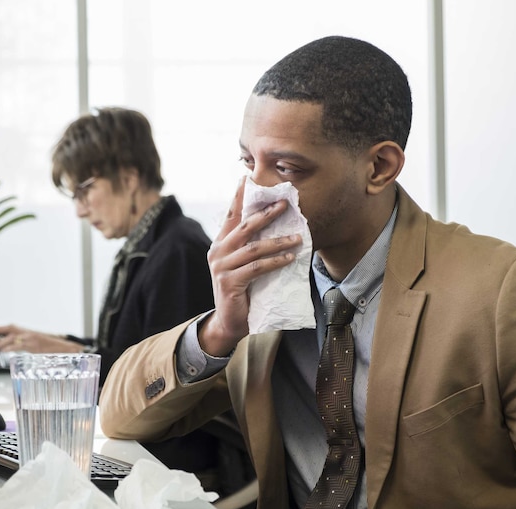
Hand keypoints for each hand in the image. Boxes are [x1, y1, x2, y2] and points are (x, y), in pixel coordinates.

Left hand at [0, 324, 82, 354]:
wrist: (64, 348)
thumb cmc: (47, 348)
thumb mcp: (28, 344)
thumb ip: (14, 344)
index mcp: (19, 329)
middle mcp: (20, 330)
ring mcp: (25, 336)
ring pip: (2, 337)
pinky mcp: (30, 343)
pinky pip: (12, 345)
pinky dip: (2, 349)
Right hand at [198, 177, 302, 355]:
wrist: (229, 322)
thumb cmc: (242, 291)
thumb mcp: (245, 265)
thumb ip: (252, 247)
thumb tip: (279, 227)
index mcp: (220, 244)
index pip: (231, 215)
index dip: (239, 197)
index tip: (248, 178)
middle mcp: (217, 251)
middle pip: (243, 227)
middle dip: (265, 214)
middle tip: (285, 204)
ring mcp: (221, 267)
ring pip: (253, 248)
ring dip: (278, 241)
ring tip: (298, 237)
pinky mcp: (229, 282)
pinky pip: (256, 268)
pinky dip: (275, 262)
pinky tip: (290, 258)